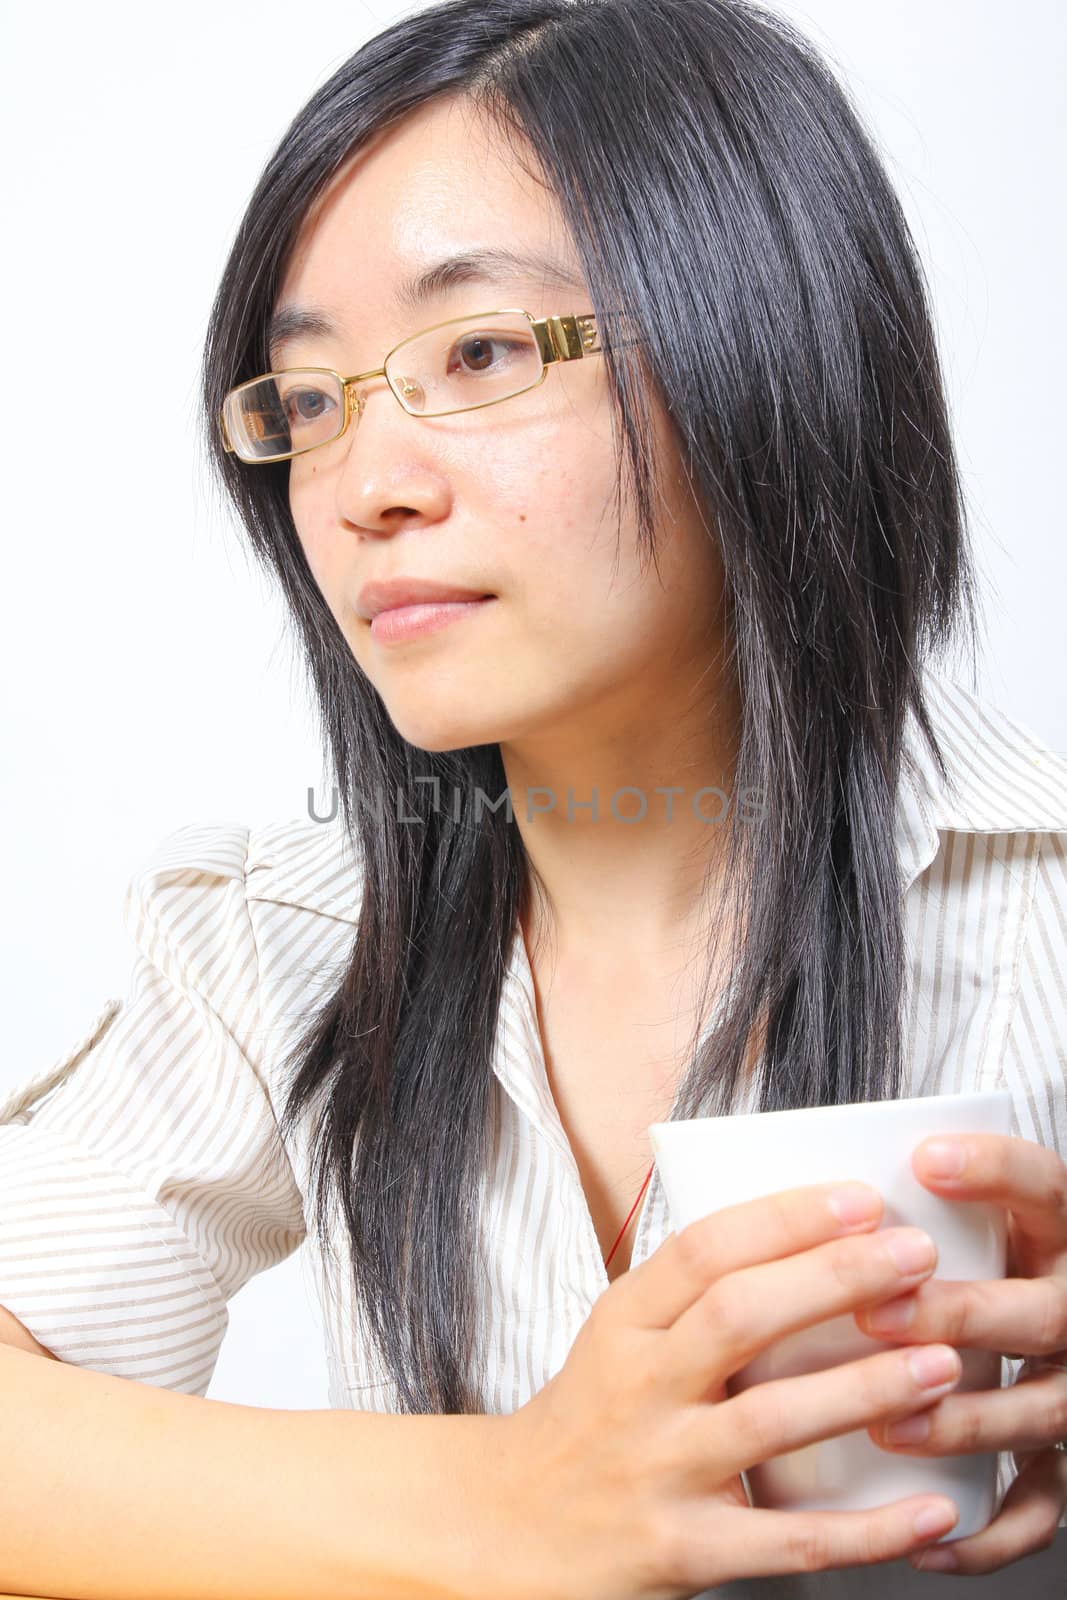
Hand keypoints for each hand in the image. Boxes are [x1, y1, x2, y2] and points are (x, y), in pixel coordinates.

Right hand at [500, 1180, 967, 1599]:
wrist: (512, 1531)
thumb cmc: (591, 1420)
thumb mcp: (618, 1339)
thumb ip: (693, 1296)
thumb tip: (811, 1237)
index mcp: (625, 1323)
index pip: (704, 1251)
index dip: (786, 1218)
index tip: (861, 1199)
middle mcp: (639, 1387)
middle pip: (739, 1316)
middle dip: (835, 1278)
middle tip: (916, 1255)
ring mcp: (661, 1468)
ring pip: (770, 1419)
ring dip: (864, 1389)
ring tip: (942, 1363)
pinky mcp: (685, 1549)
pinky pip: (789, 1540)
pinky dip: (867, 1530)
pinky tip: (930, 1510)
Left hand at [853, 1132, 1066, 1574]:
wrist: (1041, 1329)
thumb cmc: (959, 1269)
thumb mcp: (966, 1221)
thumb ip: (904, 1203)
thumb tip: (779, 1170)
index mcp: (1047, 1234)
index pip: (1044, 1186)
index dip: (994, 1170)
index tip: (922, 1159)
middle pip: (1040, 1312)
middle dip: (959, 1315)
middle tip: (875, 1314)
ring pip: (1038, 1413)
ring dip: (963, 1424)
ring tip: (885, 1426)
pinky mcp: (1061, 1463)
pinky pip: (1039, 1509)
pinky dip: (988, 1533)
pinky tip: (925, 1541)